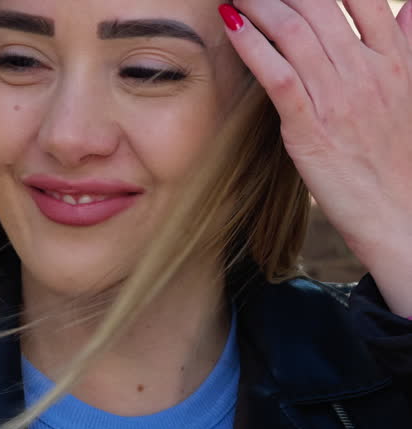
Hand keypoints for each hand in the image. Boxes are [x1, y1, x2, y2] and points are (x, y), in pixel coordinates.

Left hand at [220, 0, 411, 315]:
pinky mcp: (309, 125)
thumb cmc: (397, 154)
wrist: (398, 210)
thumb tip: (409, 8)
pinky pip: (276, 73)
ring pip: (293, 32)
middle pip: (319, 7)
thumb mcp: (409, 92)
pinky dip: (251, 44)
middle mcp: (367, 70)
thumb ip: (406, 45)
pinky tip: (231, 24)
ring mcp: (337, 96)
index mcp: (394, 58)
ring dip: (259, 5)